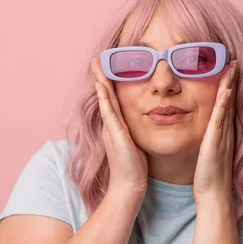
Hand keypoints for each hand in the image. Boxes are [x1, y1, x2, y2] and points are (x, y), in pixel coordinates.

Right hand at [93, 58, 147, 197]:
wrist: (129, 185)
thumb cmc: (134, 167)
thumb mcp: (135, 143)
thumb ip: (135, 132)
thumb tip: (146, 122)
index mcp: (116, 126)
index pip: (113, 100)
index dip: (109, 83)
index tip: (107, 67)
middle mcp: (111, 125)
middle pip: (105, 95)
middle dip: (101, 76)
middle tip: (96, 58)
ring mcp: (111, 129)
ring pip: (105, 100)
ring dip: (101, 81)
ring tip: (97, 64)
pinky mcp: (115, 135)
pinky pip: (109, 112)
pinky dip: (105, 98)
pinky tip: (102, 86)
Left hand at [193, 61, 237, 209]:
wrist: (214, 194)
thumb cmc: (209, 176)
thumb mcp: (208, 153)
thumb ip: (209, 140)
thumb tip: (205, 133)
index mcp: (223, 132)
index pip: (227, 104)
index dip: (229, 86)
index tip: (230, 69)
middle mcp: (226, 130)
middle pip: (232, 99)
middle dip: (233, 79)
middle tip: (236, 60)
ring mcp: (223, 135)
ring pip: (228, 104)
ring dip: (231, 85)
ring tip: (234, 67)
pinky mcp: (216, 141)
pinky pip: (221, 118)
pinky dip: (224, 103)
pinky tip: (226, 90)